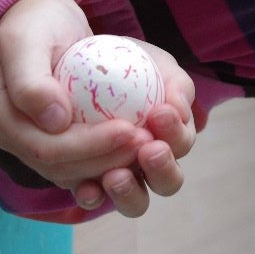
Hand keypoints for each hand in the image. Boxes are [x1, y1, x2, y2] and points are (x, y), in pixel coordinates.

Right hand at [0, 0, 195, 216]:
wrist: (41, 20)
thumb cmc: (34, 25)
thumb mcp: (25, 41)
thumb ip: (31, 82)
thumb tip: (55, 122)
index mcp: (0, 120)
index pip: (45, 149)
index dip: (88, 146)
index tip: (128, 129)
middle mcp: (15, 141)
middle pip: (61, 167)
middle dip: (106, 159)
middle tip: (146, 141)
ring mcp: (35, 145)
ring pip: (74, 173)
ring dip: (112, 164)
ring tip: (147, 145)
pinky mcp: (58, 142)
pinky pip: (84, 162)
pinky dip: (110, 158)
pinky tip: (138, 147)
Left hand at [76, 42, 196, 216]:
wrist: (73, 52)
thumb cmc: (121, 56)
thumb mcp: (153, 59)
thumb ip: (176, 83)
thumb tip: (177, 108)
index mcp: (171, 134)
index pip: (181, 144)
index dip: (176, 135)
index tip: (160, 112)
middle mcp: (148, 160)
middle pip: (168, 182)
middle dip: (164, 170)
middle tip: (150, 149)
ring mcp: (119, 174)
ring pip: (134, 201)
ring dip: (130, 192)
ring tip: (116, 176)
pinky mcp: (83, 179)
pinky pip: (92, 196)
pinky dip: (93, 195)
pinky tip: (86, 186)